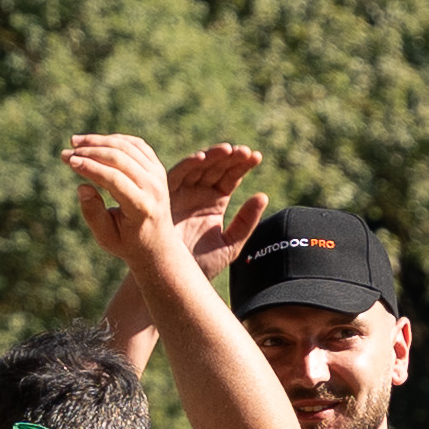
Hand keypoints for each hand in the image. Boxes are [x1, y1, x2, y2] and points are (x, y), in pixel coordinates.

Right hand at [65, 131, 178, 262]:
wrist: (157, 244)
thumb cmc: (127, 243)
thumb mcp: (106, 238)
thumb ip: (93, 214)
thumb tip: (82, 187)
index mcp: (141, 206)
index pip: (113, 178)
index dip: (89, 167)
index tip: (68, 161)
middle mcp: (154, 187)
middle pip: (120, 158)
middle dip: (90, 151)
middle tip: (66, 152)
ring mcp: (158, 175)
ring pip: (127, 147)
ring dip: (99, 141)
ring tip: (75, 142)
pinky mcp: (157, 168)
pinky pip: (136, 145)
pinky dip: (114, 140)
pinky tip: (95, 142)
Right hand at [166, 140, 272, 275]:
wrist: (172, 278)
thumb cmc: (199, 265)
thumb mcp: (230, 244)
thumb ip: (246, 222)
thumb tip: (263, 196)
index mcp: (215, 201)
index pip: (231, 177)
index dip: (242, 165)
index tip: (256, 157)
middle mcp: (198, 193)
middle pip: (217, 167)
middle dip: (230, 157)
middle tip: (245, 152)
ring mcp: (182, 192)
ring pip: (199, 166)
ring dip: (212, 156)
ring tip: (229, 150)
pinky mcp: (165, 194)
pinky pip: (176, 174)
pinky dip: (188, 165)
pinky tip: (202, 159)